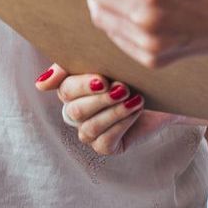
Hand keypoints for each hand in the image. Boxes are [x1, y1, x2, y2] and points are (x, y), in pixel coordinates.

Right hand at [34, 64, 170, 154]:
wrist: (166, 90)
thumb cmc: (134, 73)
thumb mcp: (108, 61)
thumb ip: (72, 65)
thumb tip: (41, 85)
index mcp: (72, 89)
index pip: (64, 89)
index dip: (81, 86)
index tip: (103, 80)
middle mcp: (76, 112)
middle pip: (75, 110)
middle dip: (100, 100)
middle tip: (122, 88)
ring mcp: (89, 131)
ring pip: (89, 128)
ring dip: (113, 113)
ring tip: (135, 100)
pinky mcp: (105, 147)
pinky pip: (104, 142)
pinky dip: (120, 126)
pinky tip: (136, 112)